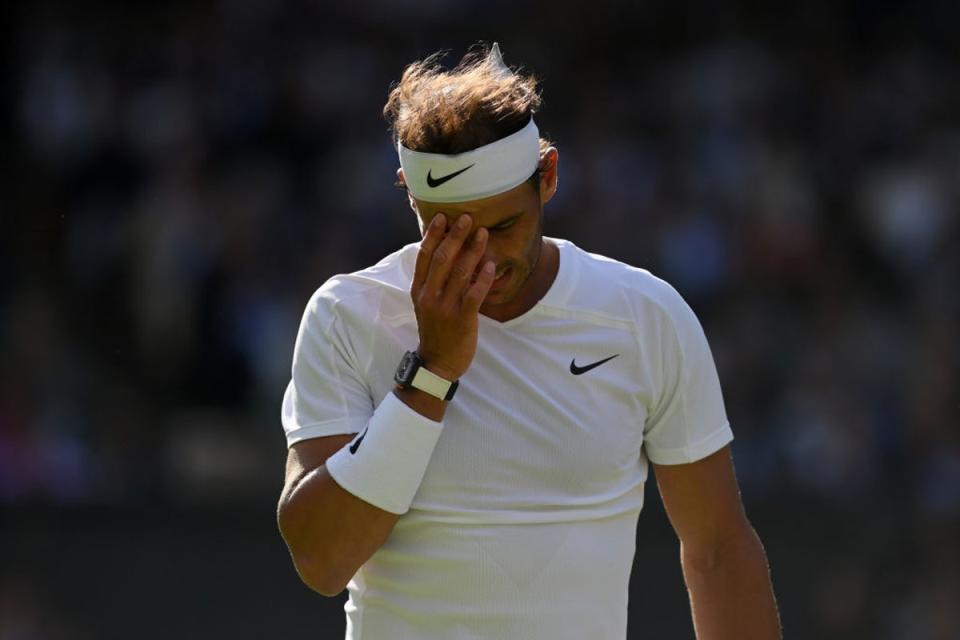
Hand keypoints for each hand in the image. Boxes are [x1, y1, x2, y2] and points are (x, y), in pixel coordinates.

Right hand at [411, 213, 494, 380]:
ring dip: (473, 251)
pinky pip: (474, 295)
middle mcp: (429, 296)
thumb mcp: (425, 304)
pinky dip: (484, 279)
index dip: (433, 234)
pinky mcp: (462, 319)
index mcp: (419, 290)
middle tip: (467, 217)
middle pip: (442, 259)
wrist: (437, 363)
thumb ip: (432, 281)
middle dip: (455, 236)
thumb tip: (445, 252)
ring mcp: (445, 308)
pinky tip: (492, 265)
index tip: (442, 216)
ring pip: (460, 273)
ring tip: (483, 234)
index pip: (424, 256)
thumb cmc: (435, 330)